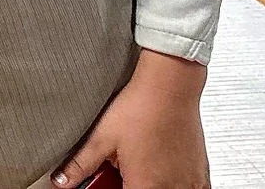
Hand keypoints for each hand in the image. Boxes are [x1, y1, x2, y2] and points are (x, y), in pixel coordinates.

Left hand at [53, 49, 209, 188]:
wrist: (170, 86)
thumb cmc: (141, 108)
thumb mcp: (102, 137)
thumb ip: (80, 164)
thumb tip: (62, 180)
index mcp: (146, 186)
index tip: (106, 181)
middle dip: (127, 185)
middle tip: (121, 168)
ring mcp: (191, 184)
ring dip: (151, 184)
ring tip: (139, 164)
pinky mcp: (202, 175)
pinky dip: (171, 183)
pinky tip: (159, 166)